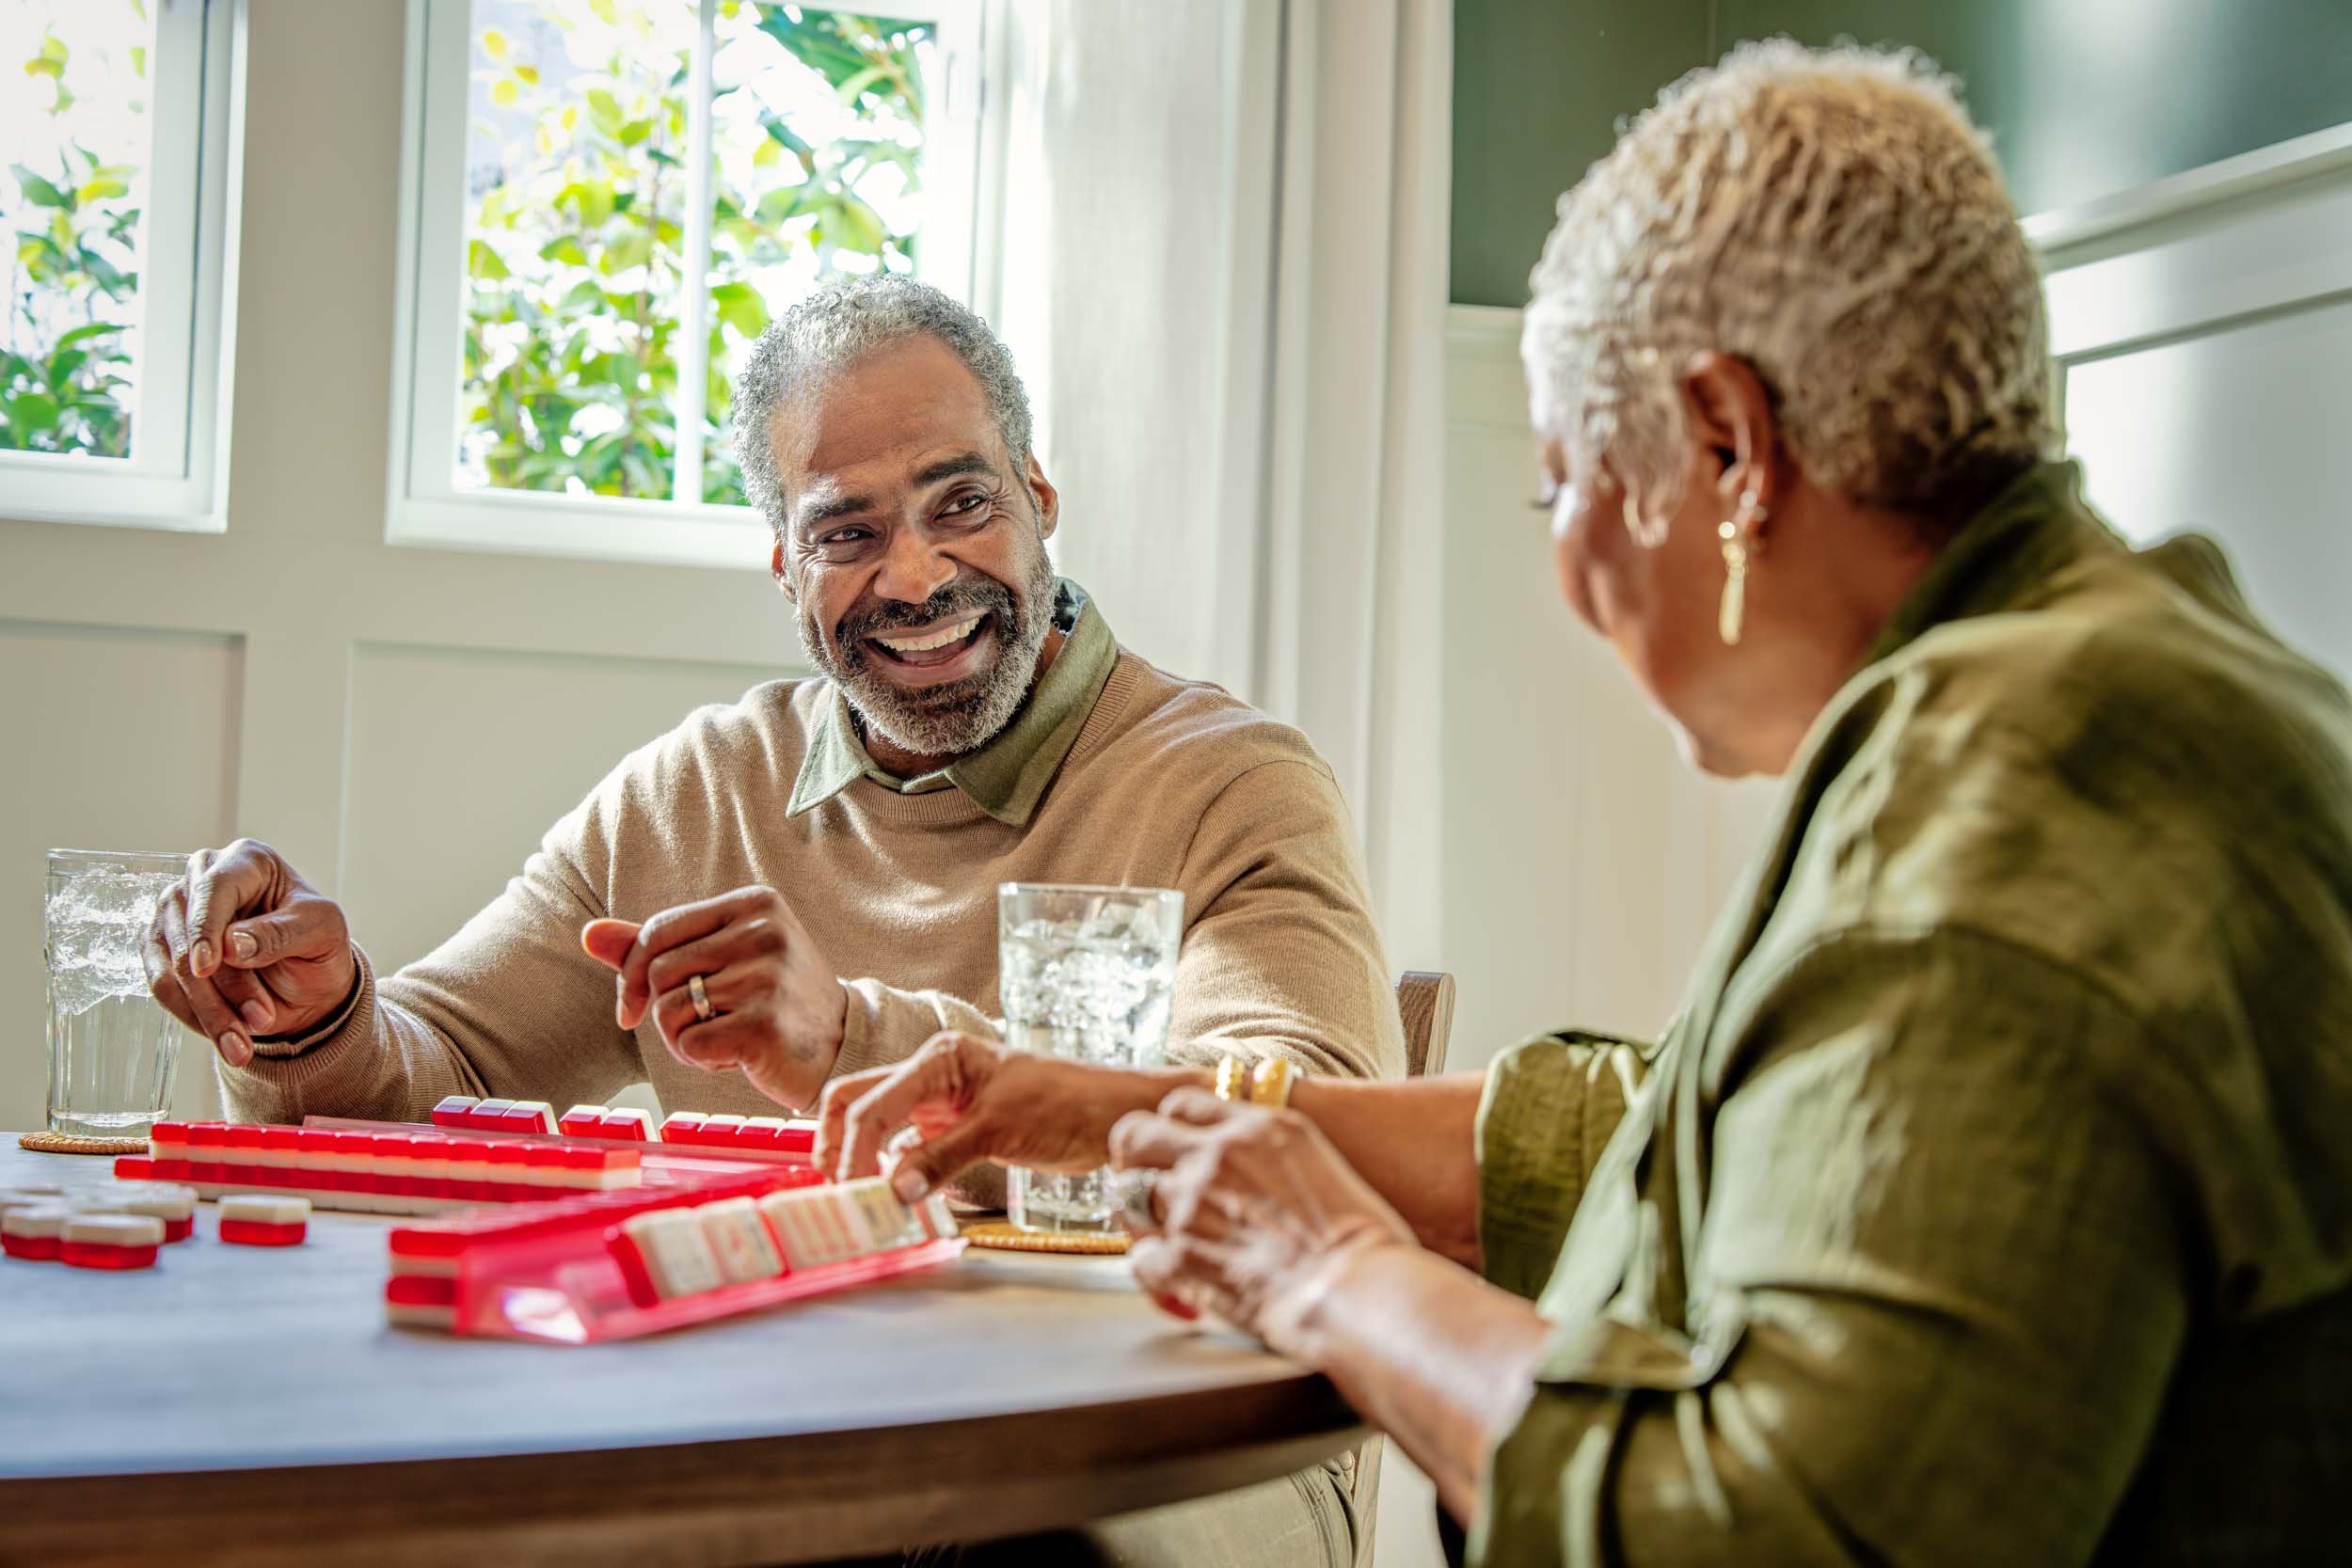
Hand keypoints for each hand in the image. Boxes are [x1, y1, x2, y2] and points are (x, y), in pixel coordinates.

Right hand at [143, 839, 356, 1067]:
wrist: (308, 981)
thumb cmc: (317, 943)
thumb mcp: (321, 931)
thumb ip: (280, 933)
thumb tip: (230, 945)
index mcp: (247, 861)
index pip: (213, 888)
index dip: (205, 929)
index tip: (206, 968)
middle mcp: (202, 879)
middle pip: (188, 936)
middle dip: (222, 989)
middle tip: (260, 1022)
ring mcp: (175, 915)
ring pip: (173, 969)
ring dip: (209, 1012)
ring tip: (244, 1045)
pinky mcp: (162, 951)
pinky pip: (164, 988)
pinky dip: (194, 1017)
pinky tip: (226, 1037)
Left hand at [580, 886, 846, 1110]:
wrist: (841, 1044)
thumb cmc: (772, 999)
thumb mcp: (720, 958)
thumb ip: (655, 945)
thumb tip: (589, 934)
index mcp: (754, 904)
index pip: (657, 931)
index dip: (631, 973)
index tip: (635, 1007)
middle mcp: (764, 932)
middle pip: (658, 972)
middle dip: (665, 1009)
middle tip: (705, 1023)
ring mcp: (766, 978)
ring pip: (669, 1010)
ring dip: (684, 1038)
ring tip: (725, 1037)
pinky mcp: (763, 1025)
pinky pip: (689, 1043)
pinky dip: (700, 1059)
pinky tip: (735, 1056)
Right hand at [817, 1030, 1170, 1200]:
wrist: (1111, 1115)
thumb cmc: (1065, 1105)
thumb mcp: (999, 1130)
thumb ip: (941, 1158)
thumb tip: (892, 1191)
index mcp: (939, 1059)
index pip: (872, 1102)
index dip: (852, 1149)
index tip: (849, 1192)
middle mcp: (932, 1075)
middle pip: (858, 1103)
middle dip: (838, 1144)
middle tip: (835, 1192)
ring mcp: (942, 1103)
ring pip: (878, 1125)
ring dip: (861, 1159)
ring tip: (856, 1200)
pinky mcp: (955, 1129)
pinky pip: (908, 1147)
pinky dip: (892, 1170)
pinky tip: (891, 1196)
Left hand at [1112, 1087, 1417, 1359]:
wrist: (1359, 1290)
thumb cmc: (1361, 1241)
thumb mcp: (1322, 1166)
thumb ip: (1274, 1157)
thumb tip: (1256, 1172)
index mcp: (1259, 1127)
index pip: (1181, 1105)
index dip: (1169, 1130)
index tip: (1172, 1150)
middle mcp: (1218, 1156)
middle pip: (1135, 1137)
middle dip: (1132, 1161)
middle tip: (1143, 1186)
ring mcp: (1193, 1205)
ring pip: (1132, 1201)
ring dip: (1148, 1223)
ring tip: (1175, 1244)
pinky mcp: (1182, 1257)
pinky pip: (1139, 1259)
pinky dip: (1154, 1272)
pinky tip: (1178, 1282)